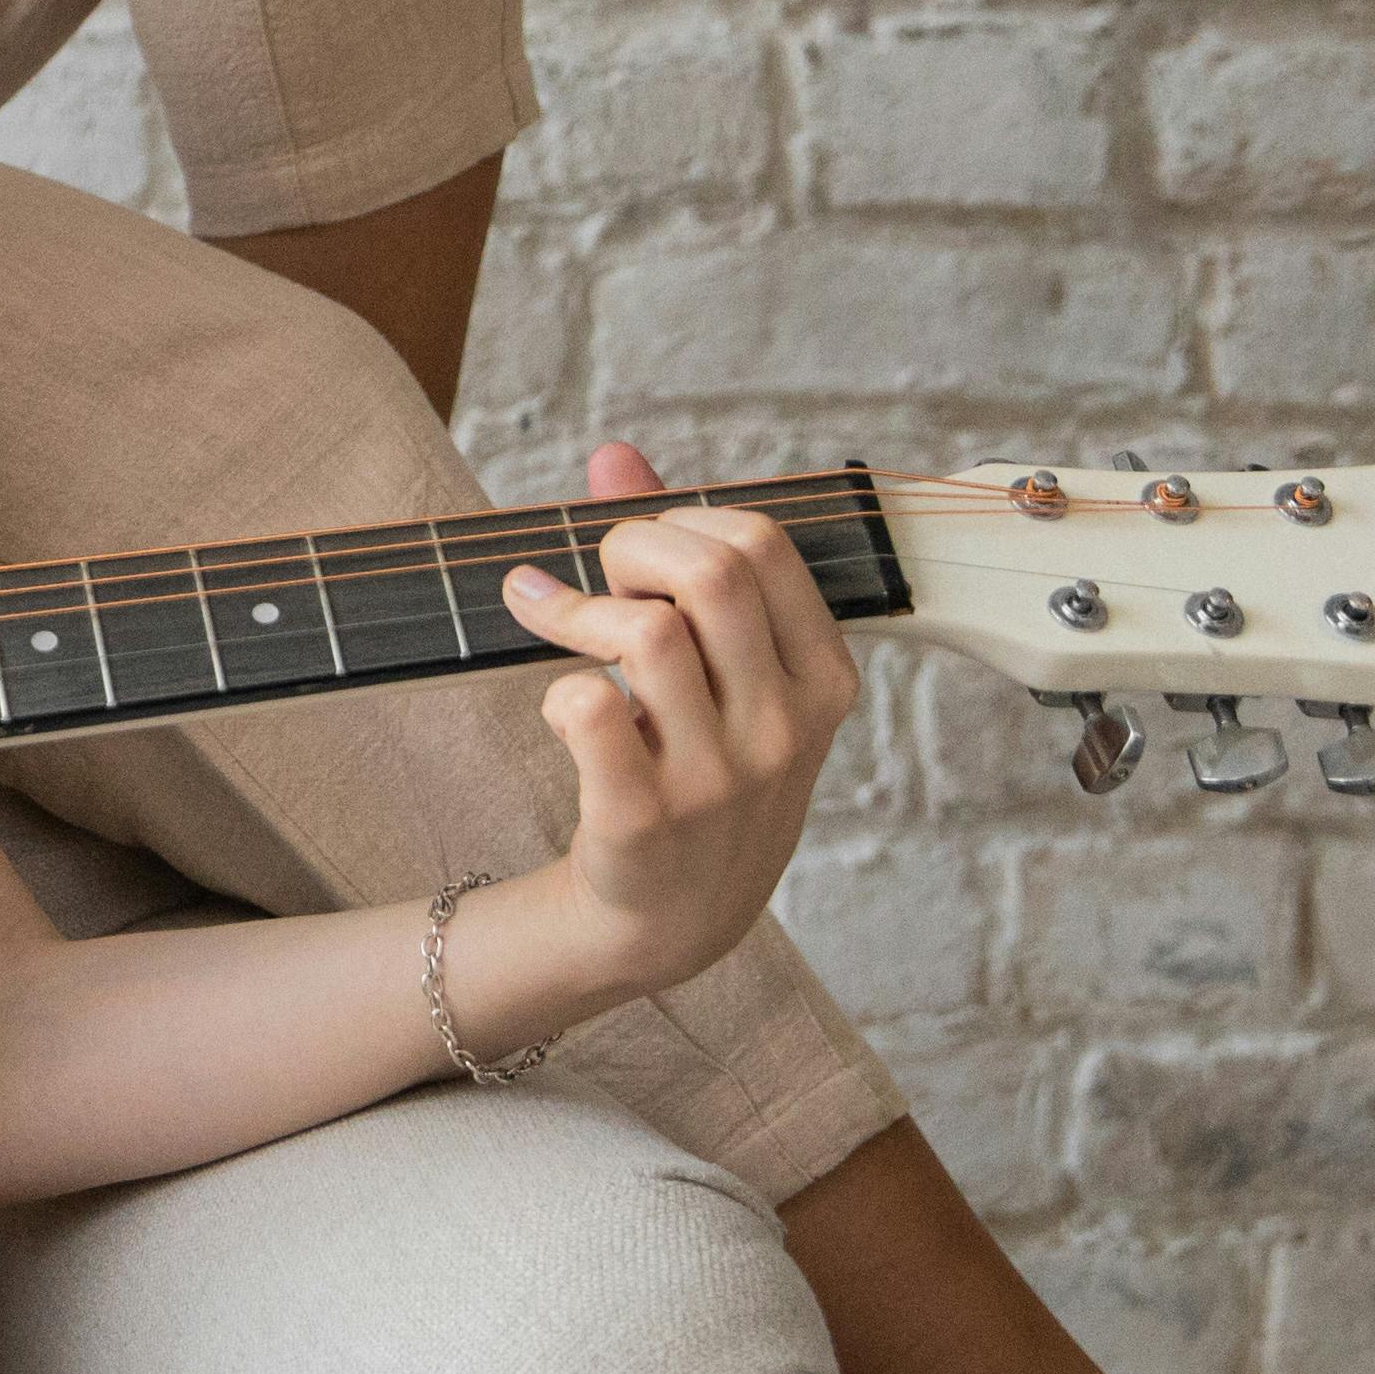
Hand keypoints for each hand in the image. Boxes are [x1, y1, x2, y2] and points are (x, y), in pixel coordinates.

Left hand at [494, 437, 863, 1007]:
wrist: (675, 919)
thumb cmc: (701, 770)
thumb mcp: (725, 672)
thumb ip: (677, 555)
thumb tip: (613, 454)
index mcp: (824, 679)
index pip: (764, 542)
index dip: (683, 522)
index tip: (645, 556)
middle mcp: (785, 728)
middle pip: (709, 571)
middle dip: (630, 547)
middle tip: (598, 582)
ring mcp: (718, 779)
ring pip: (646, 631)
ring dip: (575, 609)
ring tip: (549, 619)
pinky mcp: (643, 820)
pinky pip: (588, 709)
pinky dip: (558, 687)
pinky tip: (559, 702)